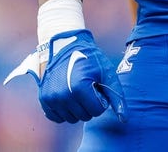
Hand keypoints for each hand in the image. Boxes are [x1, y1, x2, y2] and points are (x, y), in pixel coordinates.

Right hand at [5, 30, 125, 123]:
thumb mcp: (107, 73)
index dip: (100, 99)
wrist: (64, 46)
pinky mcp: (43, 99)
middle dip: (89, 104)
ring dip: (76, 108)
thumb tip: (124, 120)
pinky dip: (63, 110)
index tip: (96, 86)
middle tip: (86, 87)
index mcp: (79, 87)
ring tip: (76, 89)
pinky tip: (66, 96)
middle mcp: (63, 95)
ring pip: (71, 119)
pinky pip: (57, 117)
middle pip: (84, 116)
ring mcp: (51, 98)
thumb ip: (117, 97)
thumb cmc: (90, 59)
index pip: (97, 111)